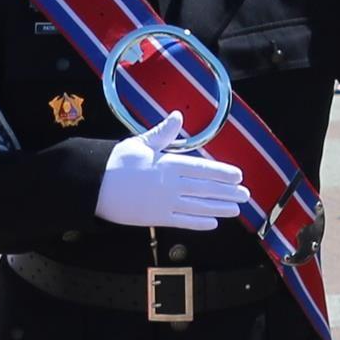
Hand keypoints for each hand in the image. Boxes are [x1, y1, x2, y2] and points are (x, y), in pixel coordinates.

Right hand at [94, 111, 244, 229]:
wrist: (94, 185)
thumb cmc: (116, 162)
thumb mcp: (140, 143)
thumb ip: (163, 133)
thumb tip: (178, 116)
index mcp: (168, 164)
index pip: (202, 168)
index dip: (222, 173)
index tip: (238, 175)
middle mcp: (170, 185)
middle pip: (205, 189)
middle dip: (227, 192)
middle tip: (246, 195)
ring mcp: (164, 203)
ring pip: (198, 206)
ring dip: (219, 208)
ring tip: (236, 209)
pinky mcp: (155, 218)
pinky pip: (182, 221)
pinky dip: (199, 223)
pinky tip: (213, 223)